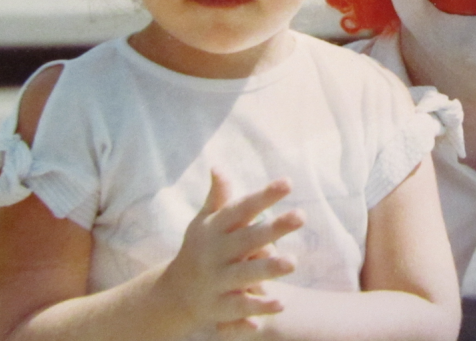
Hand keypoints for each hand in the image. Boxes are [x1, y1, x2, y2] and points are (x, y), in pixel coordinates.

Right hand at [158, 171, 304, 335]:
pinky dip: (258, 307)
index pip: (242, 209)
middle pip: (247, 239)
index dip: (264, 196)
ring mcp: (216, 281)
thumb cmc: (201, 248)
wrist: (174, 294)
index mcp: (215, 229)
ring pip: (244, 274)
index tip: (288, 182)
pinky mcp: (219, 307)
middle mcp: (215, 254)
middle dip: (273, 229)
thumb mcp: (205, 222)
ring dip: (267, 269)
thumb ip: (218, 197)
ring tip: (292, 263)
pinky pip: (240, 307)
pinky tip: (280, 304)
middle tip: (301, 216)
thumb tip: (217, 167)